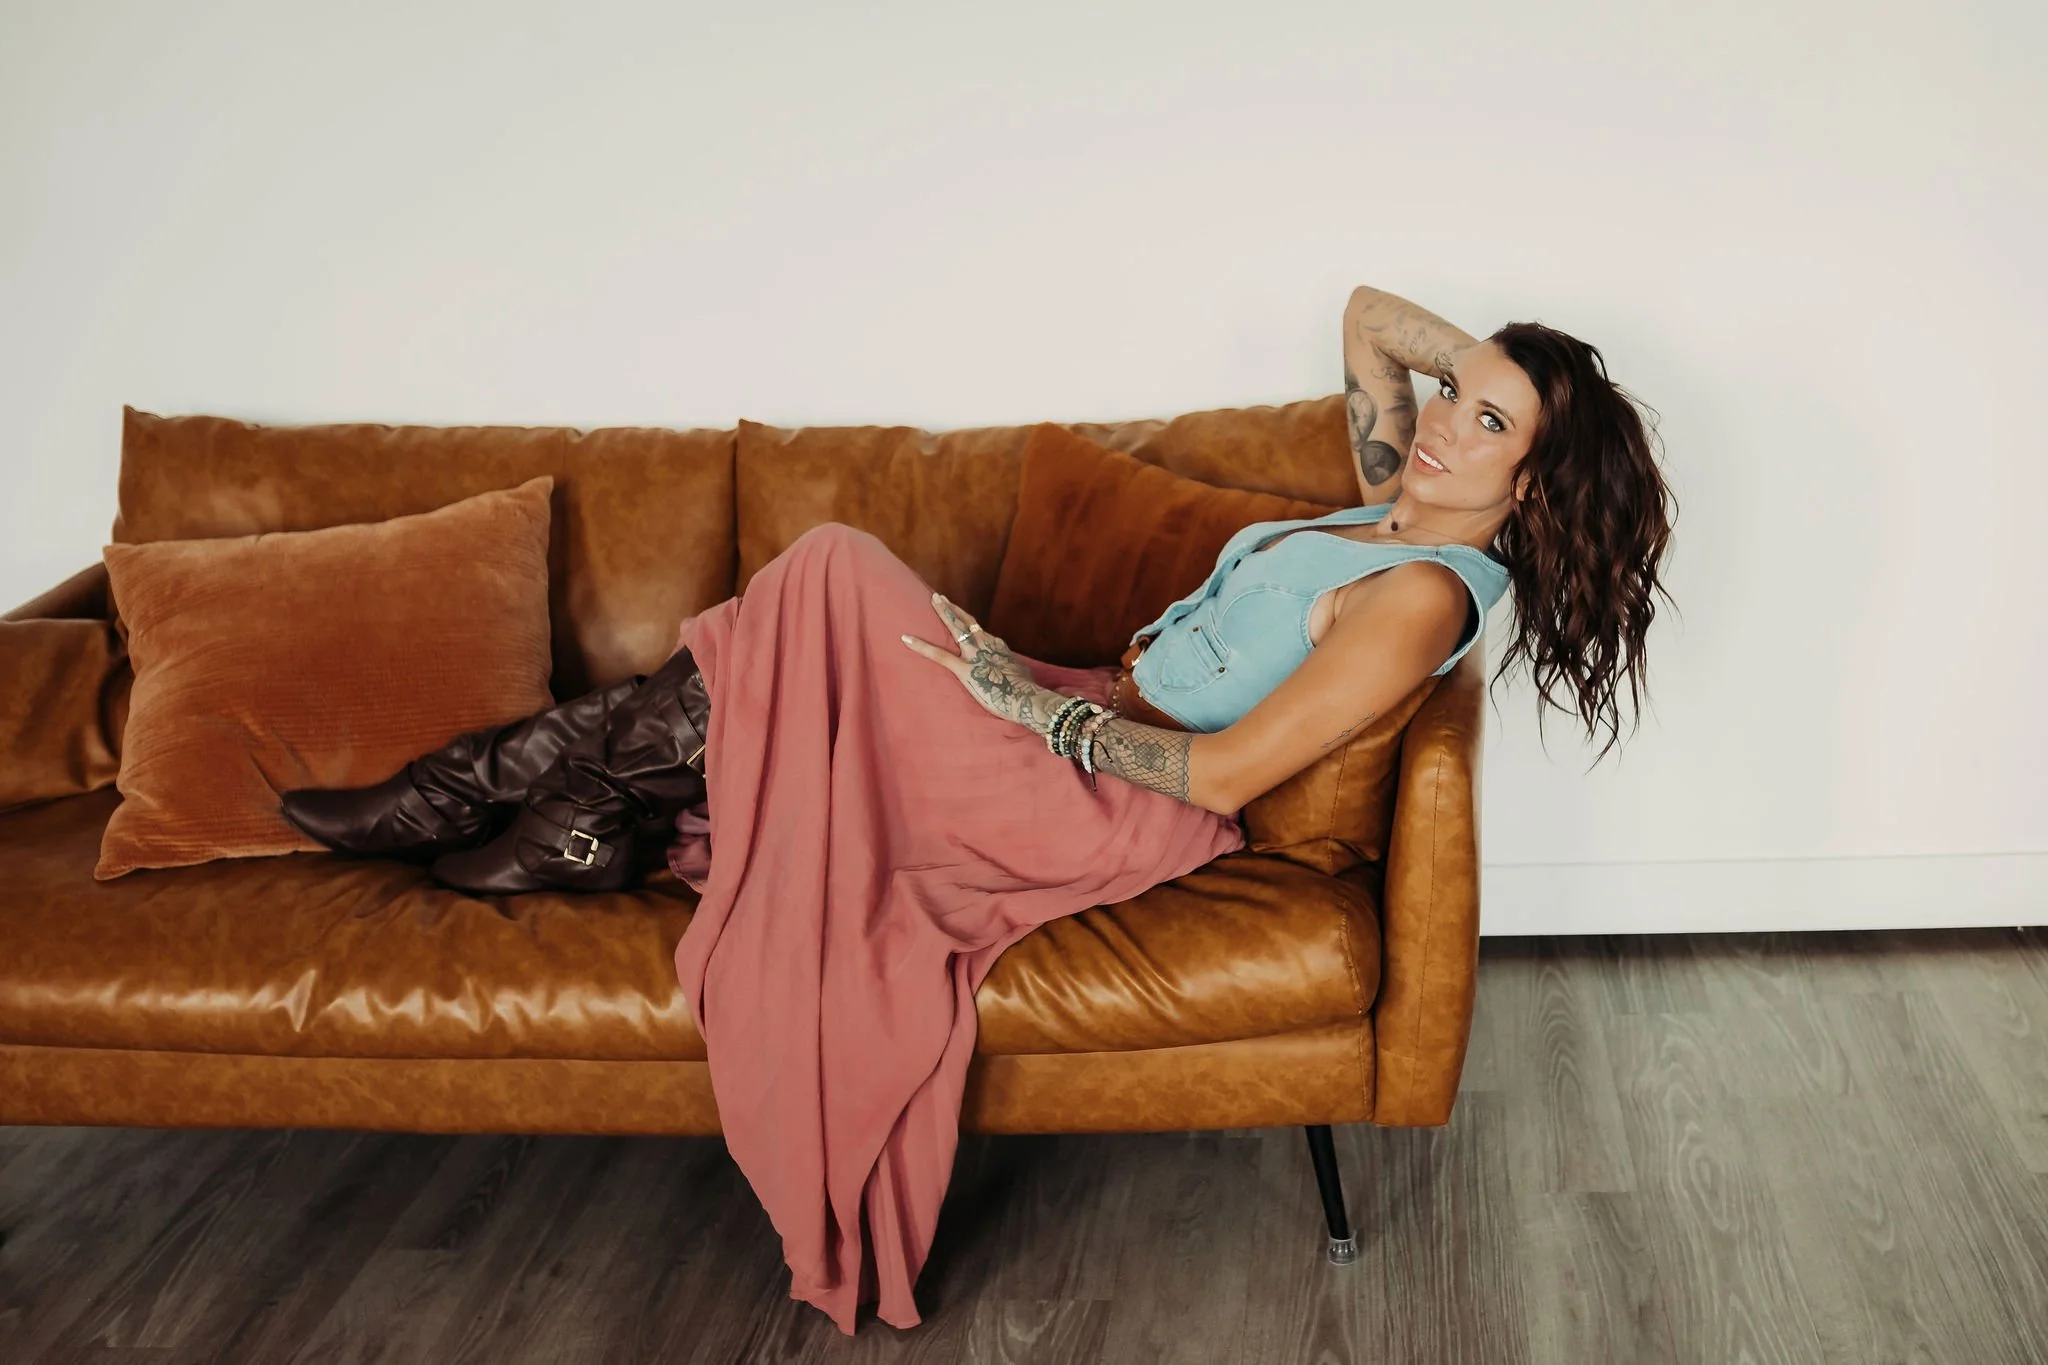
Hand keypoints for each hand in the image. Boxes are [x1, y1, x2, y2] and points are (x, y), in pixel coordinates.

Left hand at [900, 591, 1059, 732]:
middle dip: (952, 609)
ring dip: (944, 613)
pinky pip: (939, 655)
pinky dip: (921, 646)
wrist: (1026, 698)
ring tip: (932, 600)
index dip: (970, 626)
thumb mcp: (1024, 673)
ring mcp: (974, 655)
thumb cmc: (1027, 690)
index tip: (963, 620)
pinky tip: (906, 638)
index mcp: (998, 647)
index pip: (981, 633)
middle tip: (939, 597)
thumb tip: (1019, 672)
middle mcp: (986, 645)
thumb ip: (1016, 668)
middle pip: (967, 622)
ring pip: (956, 628)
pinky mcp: (964, 669)